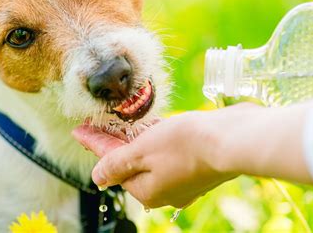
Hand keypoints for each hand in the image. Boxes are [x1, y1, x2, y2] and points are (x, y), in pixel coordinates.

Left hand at [73, 103, 312, 207]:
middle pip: (129, 162)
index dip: (94, 145)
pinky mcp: (197, 165)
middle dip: (111, 142)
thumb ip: (117, 164)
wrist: (233, 139)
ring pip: (149, 157)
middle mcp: (164, 190)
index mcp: (147, 190)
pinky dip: (155, 141)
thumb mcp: (143, 152)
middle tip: (94, 123)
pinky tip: (151, 128)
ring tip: (118, 123)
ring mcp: (183, 179)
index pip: (111, 165)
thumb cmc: (186, 144)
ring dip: (133, 140)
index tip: (79, 130)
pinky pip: (167, 153)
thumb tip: (97, 179)